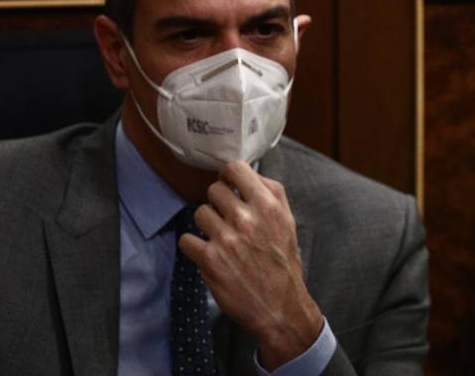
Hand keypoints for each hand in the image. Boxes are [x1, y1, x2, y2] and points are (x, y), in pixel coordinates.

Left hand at [179, 161, 322, 369]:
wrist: (280, 305)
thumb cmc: (283, 262)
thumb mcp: (287, 221)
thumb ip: (270, 194)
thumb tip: (248, 175)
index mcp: (268, 205)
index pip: (235, 169)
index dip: (228, 175)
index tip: (228, 185)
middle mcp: (247, 218)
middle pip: (213, 191)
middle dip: (218, 203)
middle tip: (226, 218)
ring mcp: (227, 239)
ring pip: (199, 213)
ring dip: (206, 225)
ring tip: (219, 238)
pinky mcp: (210, 260)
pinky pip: (186, 240)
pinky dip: (194, 247)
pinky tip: (208, 254)